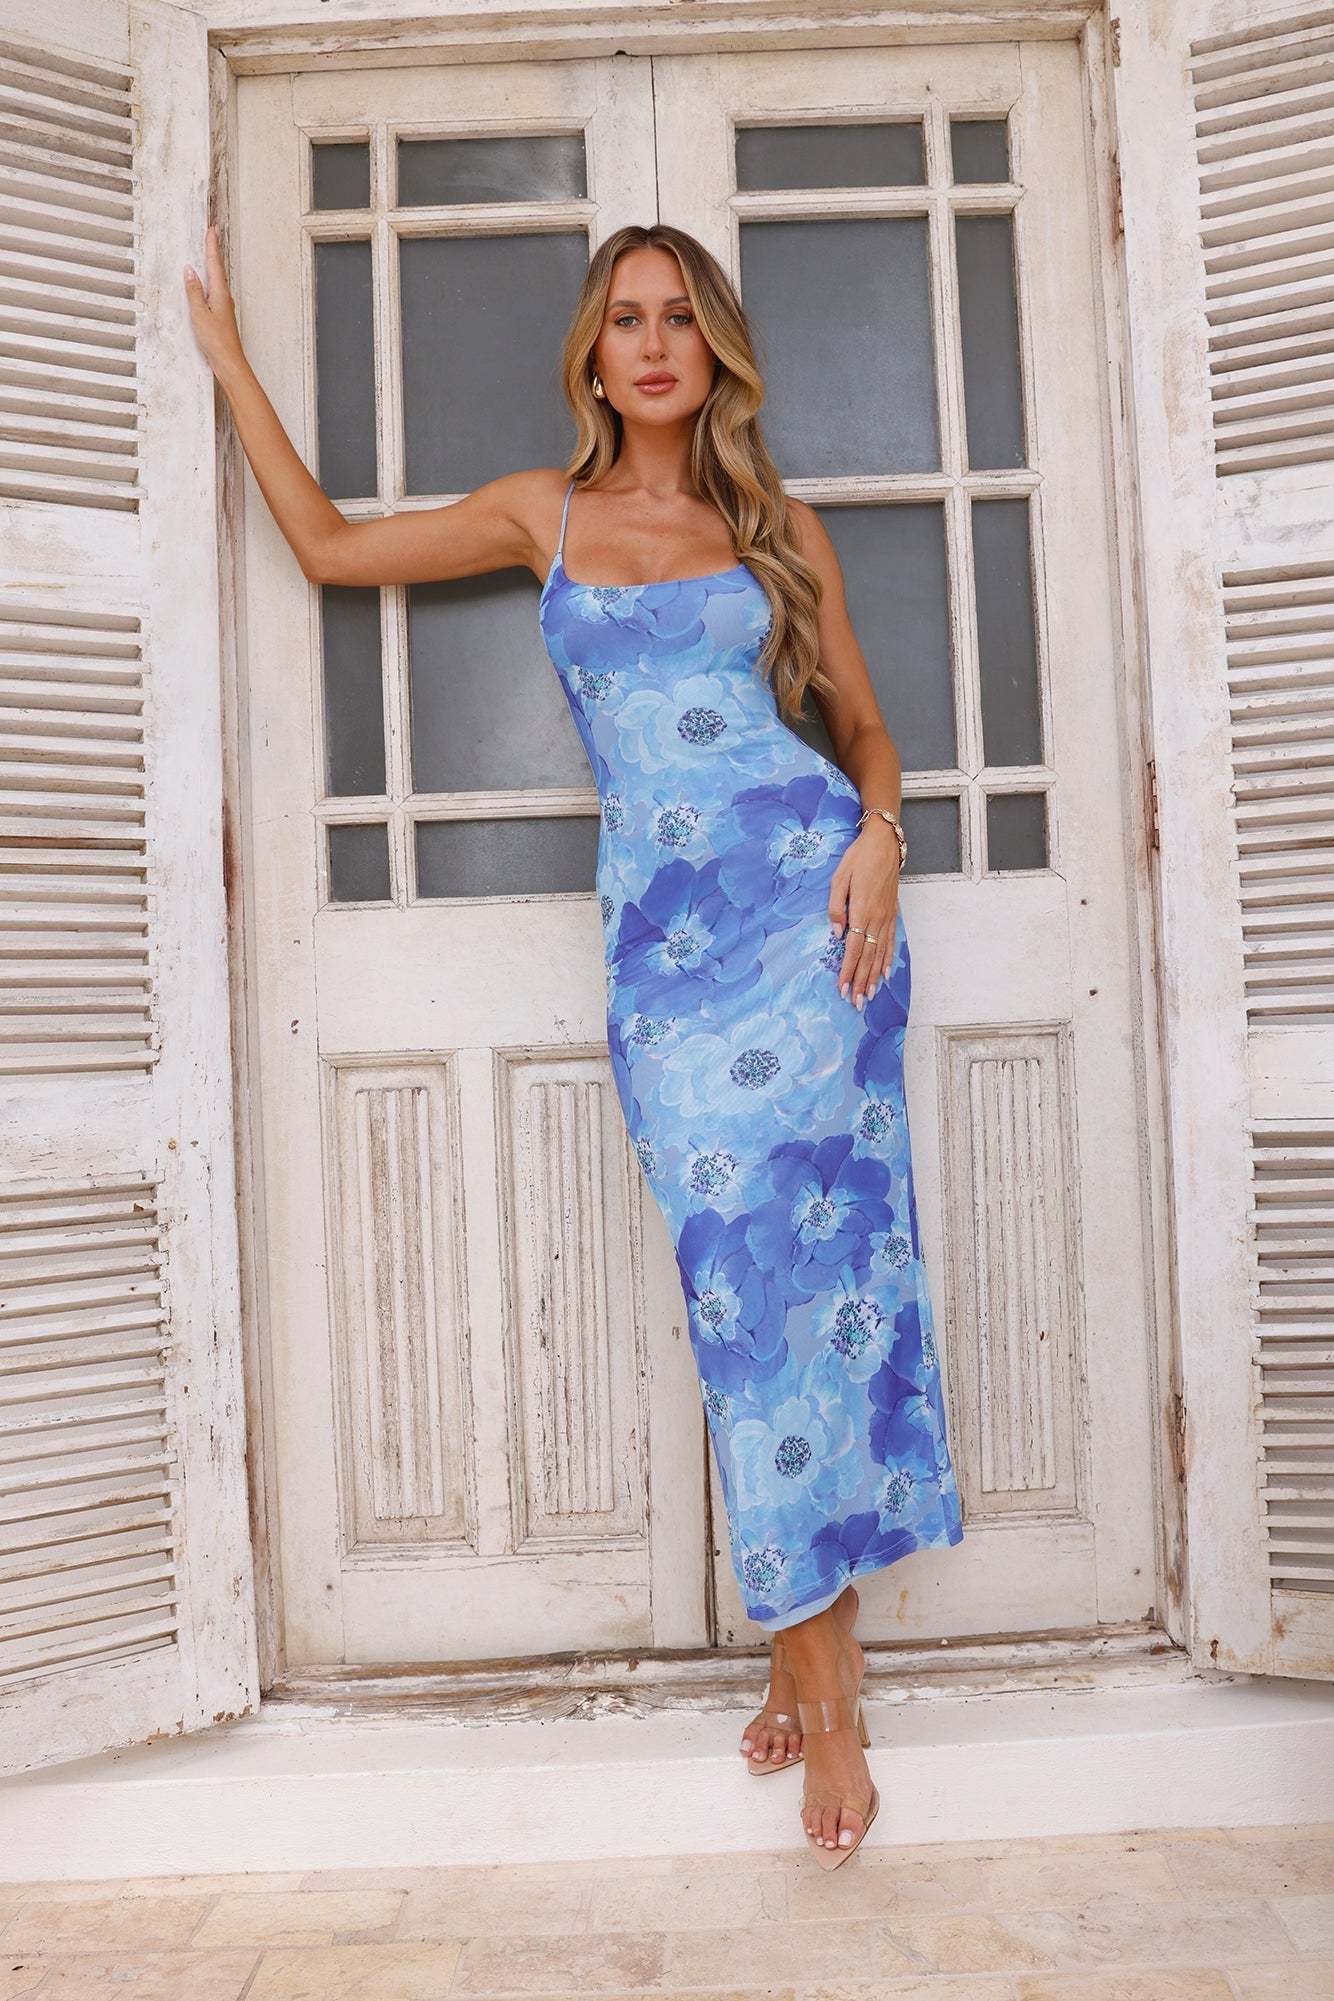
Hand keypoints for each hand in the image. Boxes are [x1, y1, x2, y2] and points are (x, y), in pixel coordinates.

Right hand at [183, 223, 242, 375]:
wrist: (229, 363)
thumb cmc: (216, 342)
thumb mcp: (199, 314)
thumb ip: (193, 292)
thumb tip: (190, 271)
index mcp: (220, 293)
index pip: (214, 263)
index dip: (212, 245)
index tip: (211, 229)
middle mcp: (224, 297)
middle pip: (218, 268)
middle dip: (213, 250)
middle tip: (212, 233)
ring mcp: (224, 306)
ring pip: (217, 279)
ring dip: (213, 264)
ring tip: (209, 251)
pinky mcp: (221, 315)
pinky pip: (215, 290)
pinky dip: (210, 280)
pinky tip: (207, 282)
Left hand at [828, 819, 900, 1009]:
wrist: (884, 844)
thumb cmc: (858, 859)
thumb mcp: (839, 877)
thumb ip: (836, 907)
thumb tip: (836, 934)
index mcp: (863, 910)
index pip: (854, 948)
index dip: (848, 971)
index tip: (843, 989)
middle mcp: (878, 918)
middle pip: (869, 957)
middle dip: (862, 982)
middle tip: (856, 1004)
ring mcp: (887, 917)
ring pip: (881, 954)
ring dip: (874, 977)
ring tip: (869, 996)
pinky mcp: (892, 914)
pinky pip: (891, 942)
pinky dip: (888, 960)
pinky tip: (885, 974)